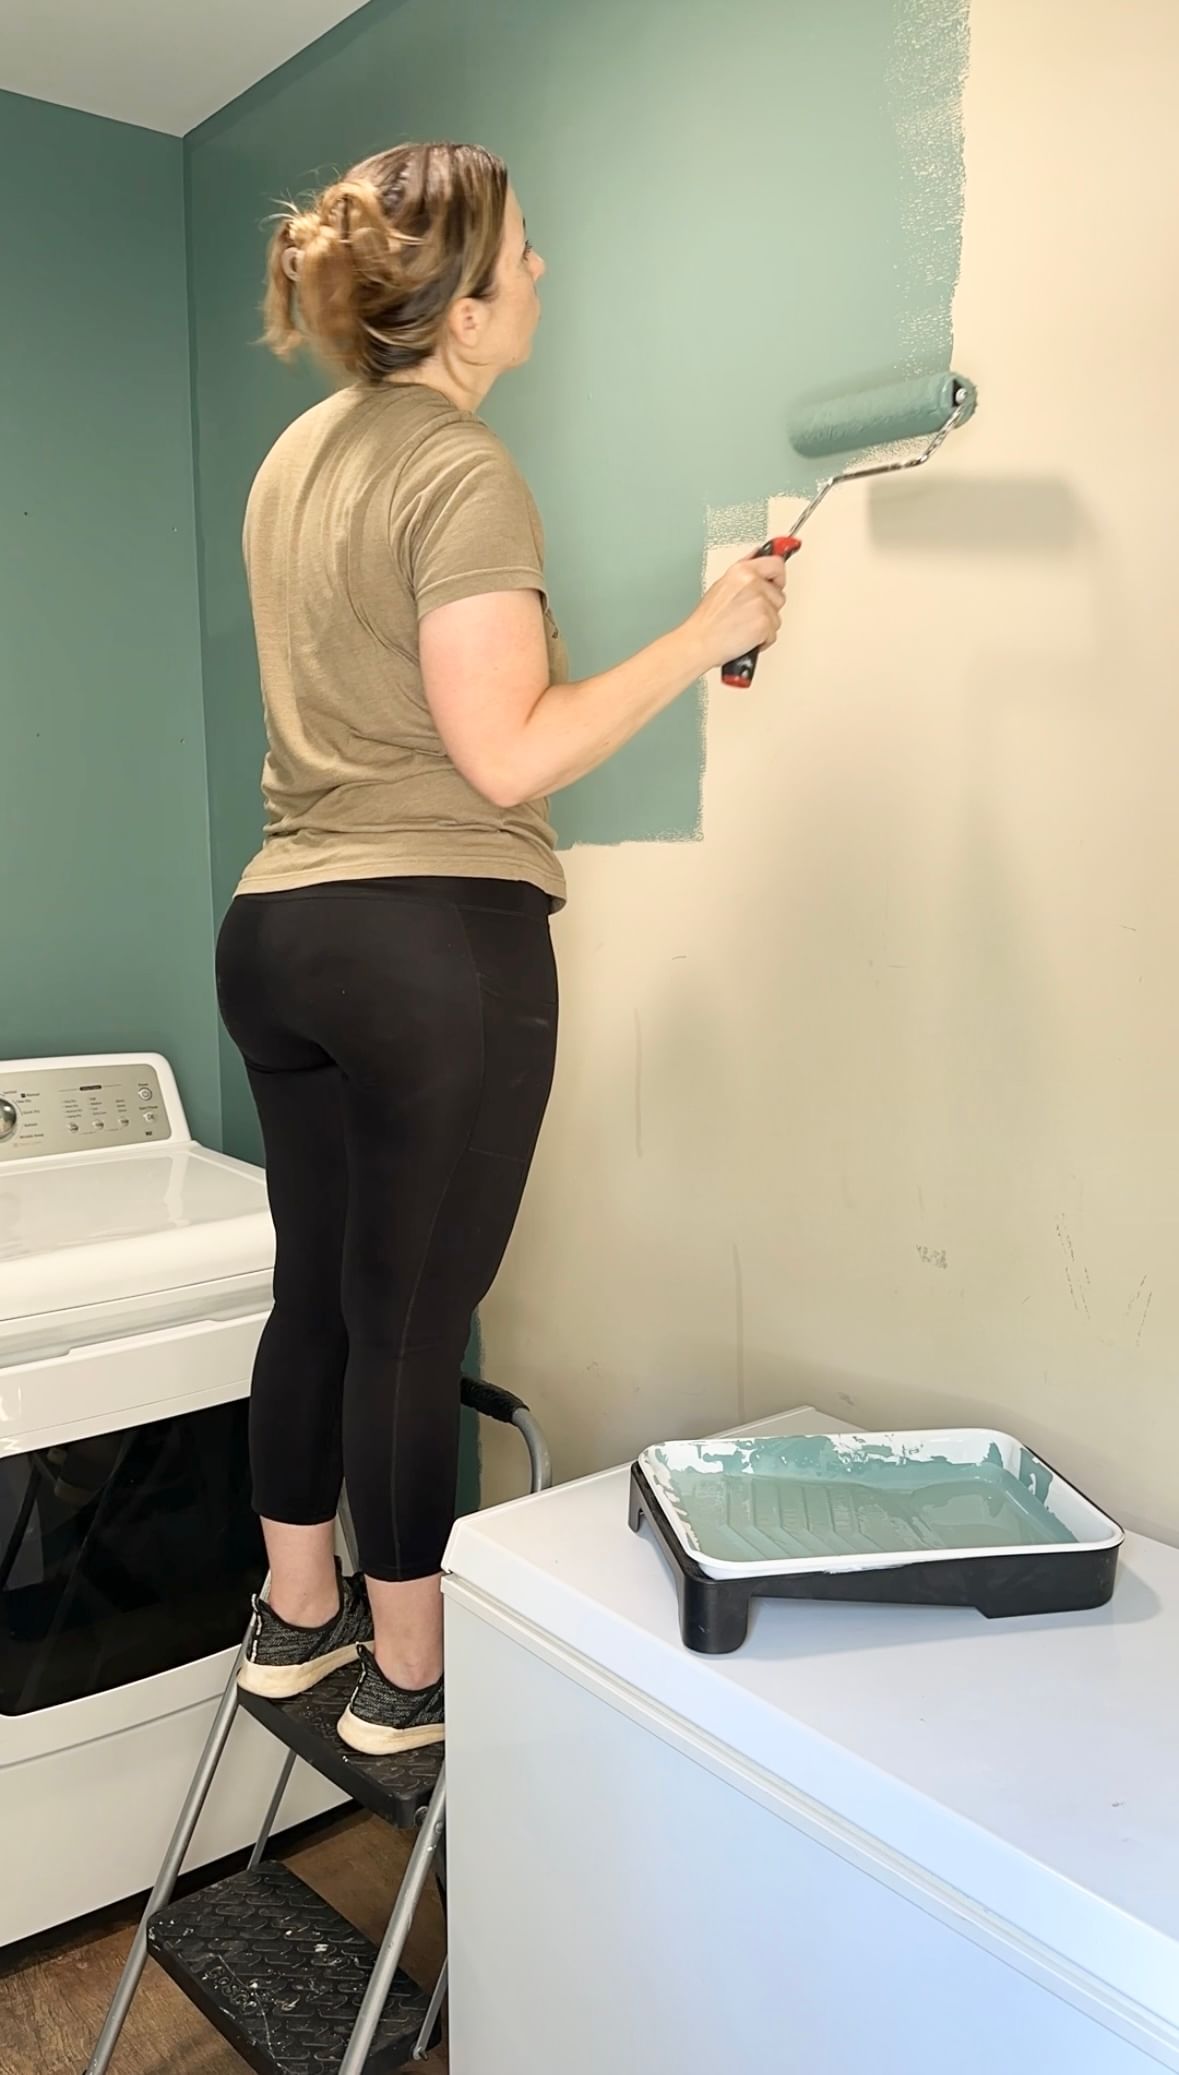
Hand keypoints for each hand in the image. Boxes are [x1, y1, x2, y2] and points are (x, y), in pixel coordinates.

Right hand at [687, 547, 789, 674]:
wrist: (699, 642)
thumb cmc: (708, 619)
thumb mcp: (722, 584)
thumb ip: (745, 567)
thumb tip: (758, 553)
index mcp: (742, 570)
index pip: (776, 564)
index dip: (778, 576)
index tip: (778, 580)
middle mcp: (753, 583)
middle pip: (779, 594)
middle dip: (768, 606)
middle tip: (749, 614)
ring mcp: (760, 603)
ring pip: (777, 615)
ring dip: (765, 624)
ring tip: (743, 626)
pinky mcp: (764, 623)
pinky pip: (773, 633)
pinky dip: (762, 640)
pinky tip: (745, 637)